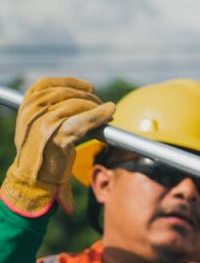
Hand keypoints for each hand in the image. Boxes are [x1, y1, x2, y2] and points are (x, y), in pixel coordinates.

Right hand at [1, 77, 114, 214]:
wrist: (32, 180)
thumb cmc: (40, 156)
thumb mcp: (37, 129)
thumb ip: (50, 113)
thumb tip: (82, 101)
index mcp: (25, 107)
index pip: (46, 83)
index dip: (70, 82)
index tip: (89, 87)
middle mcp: (32, 112)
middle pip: (65, 93)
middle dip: (87, 96)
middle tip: (102, 104)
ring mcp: (44, 124)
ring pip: (75, 104)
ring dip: (95, 106)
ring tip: (107, 113)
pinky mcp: (58, 137)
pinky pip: (83, 121)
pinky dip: (99, 115)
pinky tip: (110, 112)